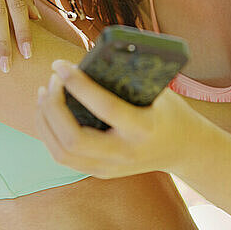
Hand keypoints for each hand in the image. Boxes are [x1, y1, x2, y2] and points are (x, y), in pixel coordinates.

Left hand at [36, 60, 193, 177]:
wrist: (185, 149)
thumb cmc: (167, 109)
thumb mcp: (156, 89)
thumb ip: (125, 77)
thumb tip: (86, 57)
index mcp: (143, 128)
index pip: (105, 108)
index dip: (79, 85)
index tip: (61, 65)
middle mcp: (124, 153)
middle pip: (73, 139)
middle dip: (54, 106)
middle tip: (53, 78)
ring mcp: (110, 168)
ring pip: (62, 152)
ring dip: (46, 119)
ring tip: (45, 91)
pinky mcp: (100, 172)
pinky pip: (63, 156)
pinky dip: (48, 132)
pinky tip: (48, 110)